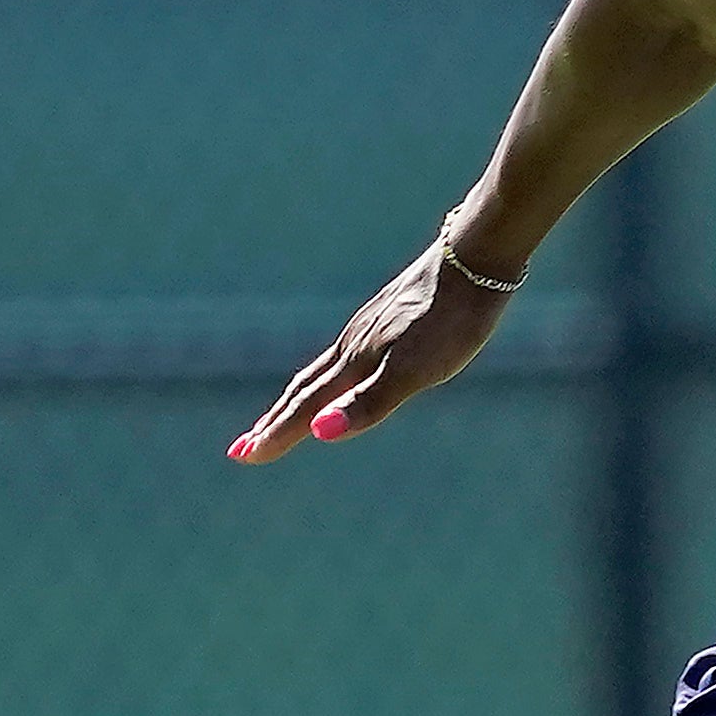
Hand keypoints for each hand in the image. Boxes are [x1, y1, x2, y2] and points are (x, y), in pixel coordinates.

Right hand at [230, 242, 516, 463]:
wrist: (473, 259)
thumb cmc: (449, 322)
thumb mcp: (413, 371)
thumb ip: (368, 403)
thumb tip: (318, 432)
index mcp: (355, 363)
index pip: (305, 406)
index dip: (276, 433)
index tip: (242, 455)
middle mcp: (353, 346)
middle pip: (304, 390)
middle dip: (273, 421)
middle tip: (243, 448)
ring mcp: (368, 329)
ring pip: (322, 371)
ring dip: (298, 399)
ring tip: (281, 416)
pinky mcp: (387, 318)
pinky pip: (344, 355)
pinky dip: (328, 376)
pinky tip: (342, 373)